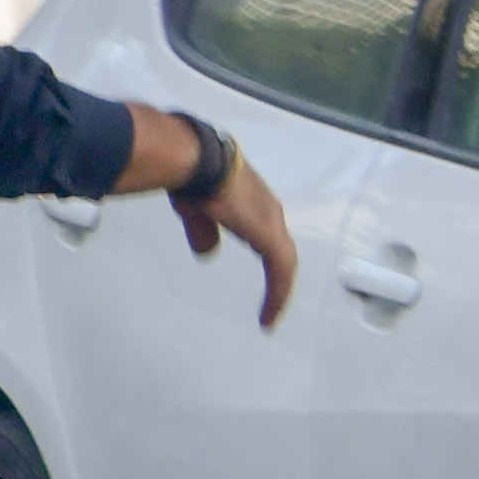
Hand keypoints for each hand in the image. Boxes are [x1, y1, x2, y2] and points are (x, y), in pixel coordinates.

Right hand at [156, 119, 297, 325]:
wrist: (198, 161)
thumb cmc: (194, 177)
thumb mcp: (196, 211)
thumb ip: (204, 232)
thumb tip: (208, 252)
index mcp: (254, 202)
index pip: (268, 234)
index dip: (266, 255)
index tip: (259, 276)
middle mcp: (269, 211)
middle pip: (281, 250)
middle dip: (278, 277)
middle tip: (271, 302)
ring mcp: (272, 224)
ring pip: (285, 263)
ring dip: (279, 291)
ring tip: (269, 317)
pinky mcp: (270, 238)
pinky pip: (281, 273)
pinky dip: (277, 296)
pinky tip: (268, 317)